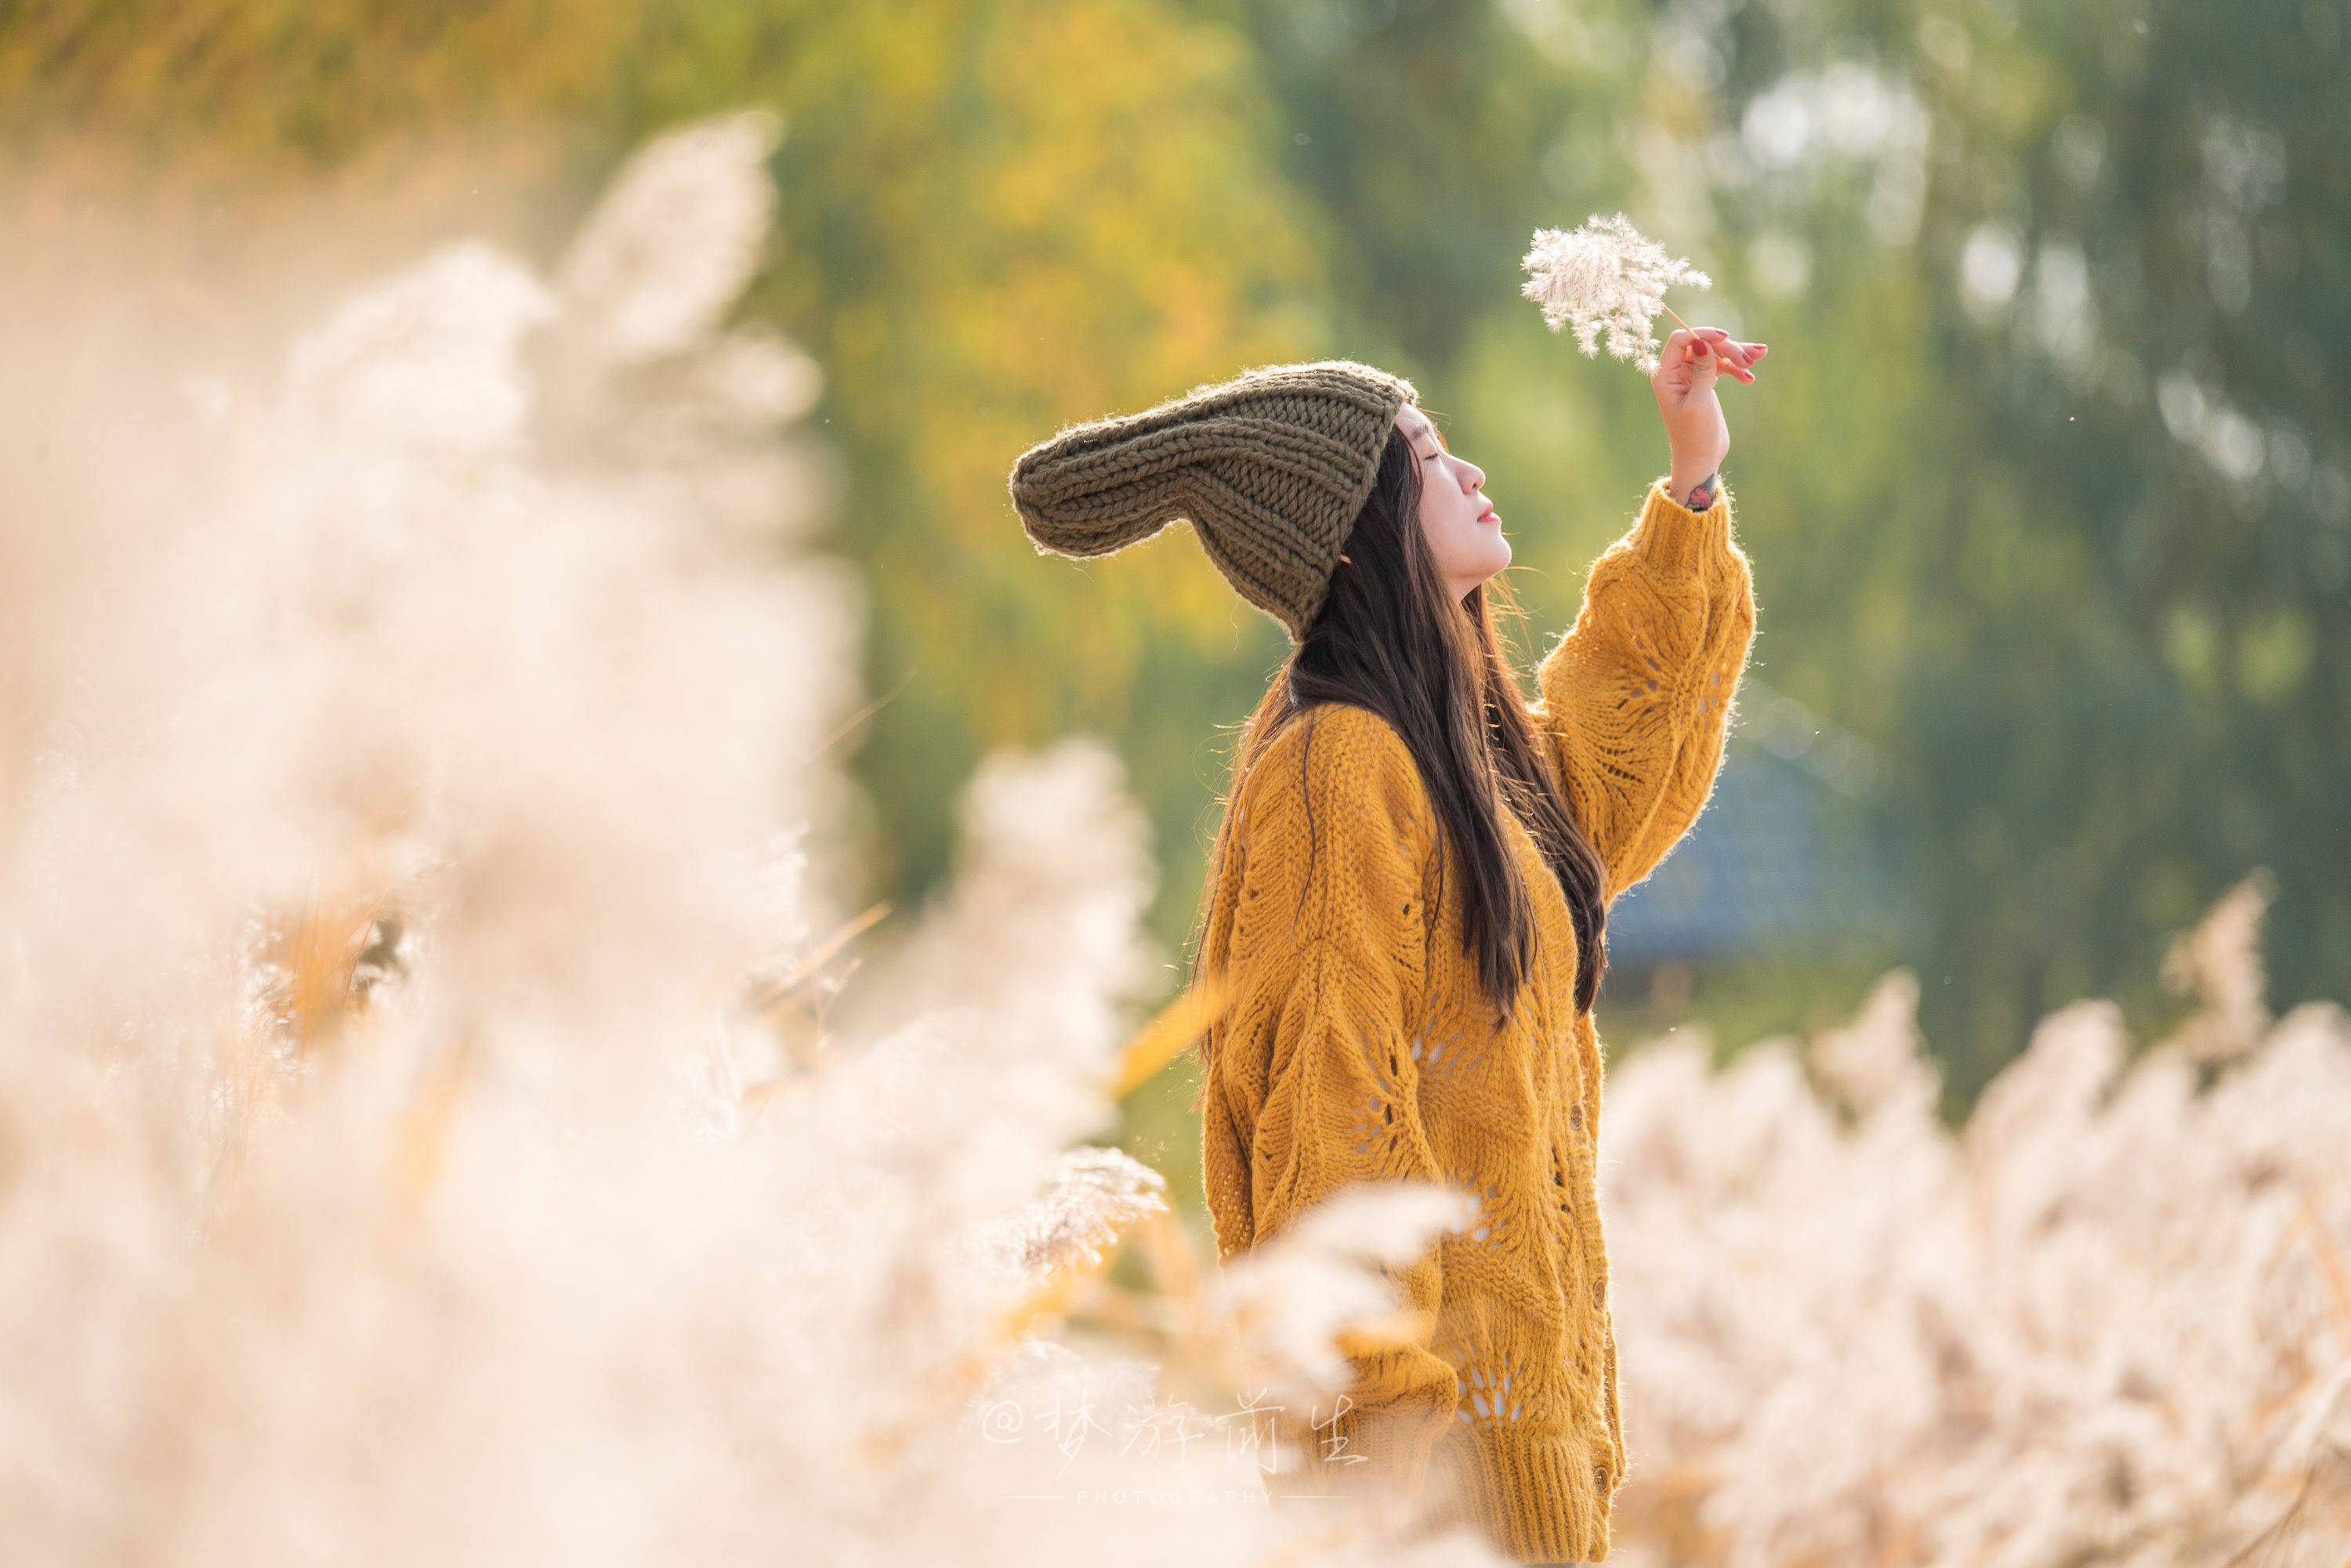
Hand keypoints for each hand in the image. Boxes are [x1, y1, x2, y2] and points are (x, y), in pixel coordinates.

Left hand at [1653, 326, 1765, 505]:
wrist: (1701, 459)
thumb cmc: (1695, 436)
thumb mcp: (1699, 403)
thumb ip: (1702, 371)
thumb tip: (1701, 341)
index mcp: (1664, 375)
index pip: (1681, 340)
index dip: (1703, 334)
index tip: (1726, 337)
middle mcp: (1675, 371)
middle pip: (1702, 344)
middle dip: (1727, 347)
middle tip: (1750, 360)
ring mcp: (1690, 375)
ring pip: (1715, 352)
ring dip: (1737, 354)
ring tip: (1759, 356)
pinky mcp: (1705, 381)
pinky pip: (1723, 365)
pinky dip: (1737, 369)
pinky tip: (1750, 379)